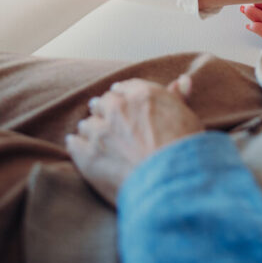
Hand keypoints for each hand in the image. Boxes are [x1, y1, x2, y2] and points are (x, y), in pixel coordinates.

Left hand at [66, 75, 202, 205]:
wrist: (169, 182)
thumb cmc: (183, 150)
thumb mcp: (187, 118)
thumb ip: (178, 98)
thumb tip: (182, 80)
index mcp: (142, 95)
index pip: (123, 88)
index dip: (123, 97)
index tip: (124, 105)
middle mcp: (118, 108)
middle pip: (102, 103)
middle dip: (104, 111)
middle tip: (110, 123)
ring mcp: (100, 132)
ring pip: (86, 124)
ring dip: (91, 130)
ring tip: (98, 141)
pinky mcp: (86, 155)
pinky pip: (73, 143)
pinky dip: (77, 145)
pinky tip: (80, 149)